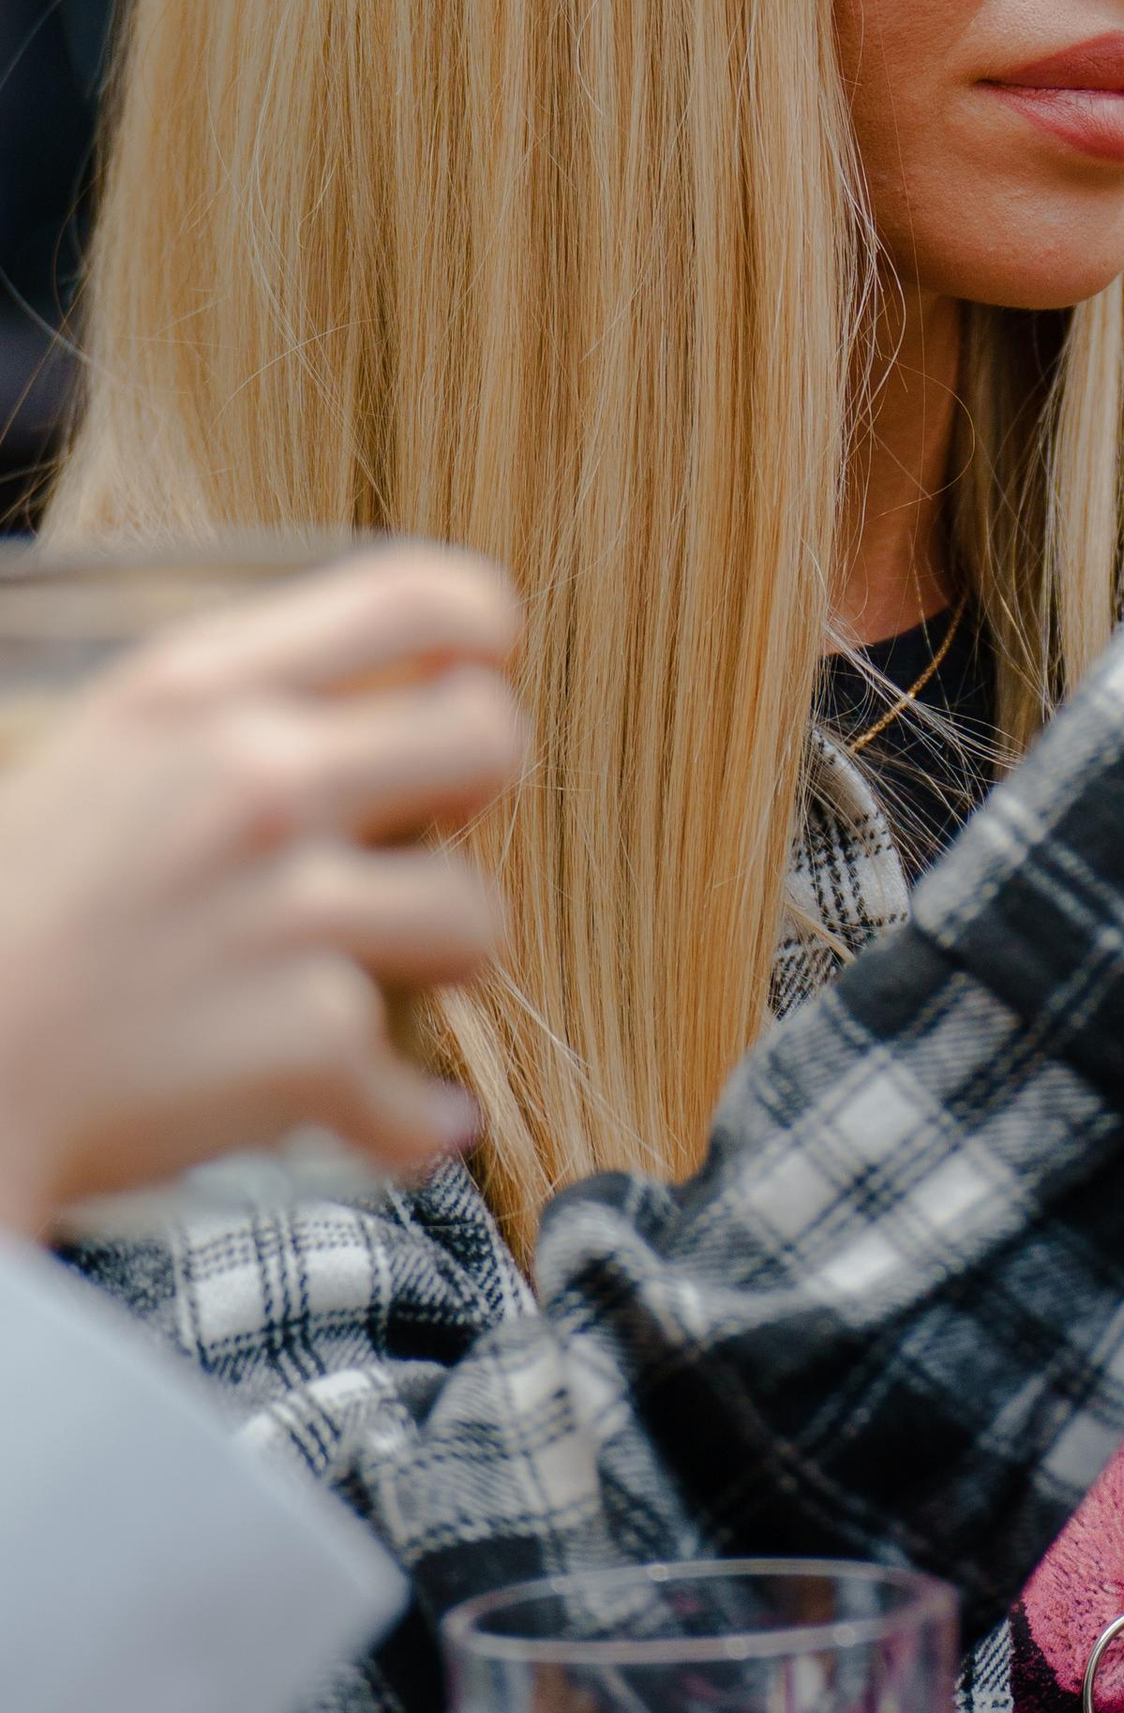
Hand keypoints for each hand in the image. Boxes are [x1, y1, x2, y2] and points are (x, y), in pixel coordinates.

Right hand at [0, 547, 526, 1234]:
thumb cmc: (13, 920)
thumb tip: (387, 691)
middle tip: (423, 834)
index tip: (474, 674)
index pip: (414, 596)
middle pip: (487, 735)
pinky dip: (400, 1116)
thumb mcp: (103, 754)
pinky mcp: (310, 1041)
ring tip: (353, 980)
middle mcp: (257, 780)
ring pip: (475, 914)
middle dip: (476, 791)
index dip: (479, 632)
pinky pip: (422, 1087)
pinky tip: (367, 1113)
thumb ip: (234, 713)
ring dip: (433, 962)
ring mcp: (290, 911)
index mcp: (198, 690)